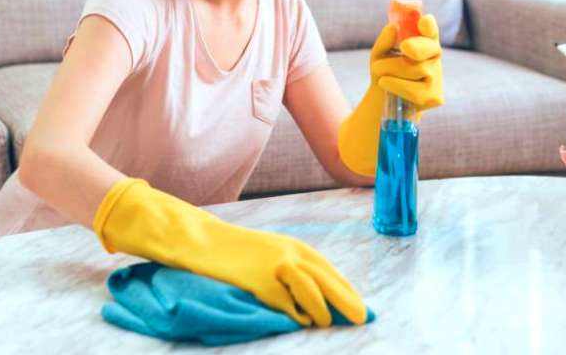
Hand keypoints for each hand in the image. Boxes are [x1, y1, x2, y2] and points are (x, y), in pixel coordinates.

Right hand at [93, 178, 368, 326]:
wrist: (203, 242)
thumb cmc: (237, 251)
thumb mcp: (270, 252)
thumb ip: (293, 267)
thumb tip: (318, 291)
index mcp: (295, 247)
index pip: (329, 271)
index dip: (347, 289)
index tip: (362, 307)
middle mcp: (290, 254)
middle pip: (328, 281)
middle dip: (348, 301)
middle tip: (362, 319)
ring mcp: (276, 267)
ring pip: (313, 292)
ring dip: (324, 310)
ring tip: (328, 323)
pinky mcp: (261, 281)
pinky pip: (286, 303)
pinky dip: (297, 314)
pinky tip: (301, 322)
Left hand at [372, 14, 443, 111]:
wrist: (382, 98)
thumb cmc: (384, 70)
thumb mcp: (379, 54)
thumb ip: (384, 42)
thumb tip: (391, 29)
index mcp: (424, 41)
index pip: (430, 30)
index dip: (429, 25)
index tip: (423, 21)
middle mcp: (434, 57)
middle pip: (431, 48)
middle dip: (418, 46)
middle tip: (404, 46)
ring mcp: (437, 77)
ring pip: (418, 69)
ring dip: (392, 68)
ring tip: (377, 69)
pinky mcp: (434, 97)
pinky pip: (416, 91)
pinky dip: (396, 85)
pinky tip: (384, 83)